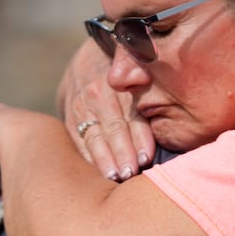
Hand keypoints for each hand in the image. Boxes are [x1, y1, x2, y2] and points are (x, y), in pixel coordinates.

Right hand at [57, 40, 154, 179]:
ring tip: (114, 177)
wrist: (89, 58)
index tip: (146, 156)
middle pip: (113, 128)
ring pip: (94, 137)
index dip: (139, 136)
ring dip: (104, 159)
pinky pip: (79, 140)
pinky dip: (89, 157)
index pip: (131, 114)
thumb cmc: (126, 68)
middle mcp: (97, 94)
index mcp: (118, 81)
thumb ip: (148, 80)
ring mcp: (81, 107)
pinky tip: (99, 173)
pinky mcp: (71, 118)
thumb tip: (164, 99)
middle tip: (130, 173)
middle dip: (122, 152)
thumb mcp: (136, 65)